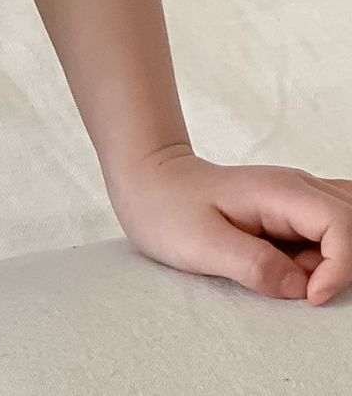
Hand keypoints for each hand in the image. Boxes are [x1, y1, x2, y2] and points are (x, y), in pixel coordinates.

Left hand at [107, 144, 351, 304]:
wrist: (148, 181)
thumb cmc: (167, 209)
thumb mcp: (201, 244)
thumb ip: (253, 265)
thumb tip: (301, 287)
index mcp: (279, 191)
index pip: (341, 224)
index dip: (340, 267)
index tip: (311, 298)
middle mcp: (297, 188)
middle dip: (342, 265)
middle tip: (303, 290)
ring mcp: (297, 198)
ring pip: (347, 227)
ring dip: (334, 261)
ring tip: (293, 276)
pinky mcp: (293, 213)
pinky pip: (330, 233)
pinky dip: (326, 258)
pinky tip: (294, 269)